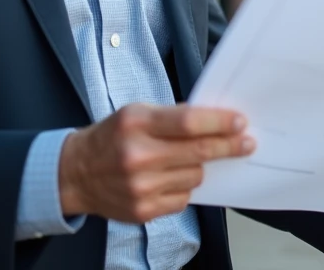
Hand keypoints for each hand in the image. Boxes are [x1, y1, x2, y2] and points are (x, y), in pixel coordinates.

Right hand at [58, 103, 255, 223]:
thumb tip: (215, 121)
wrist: (76, 173)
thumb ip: (173, 117)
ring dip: (197, 167)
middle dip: (228, 146)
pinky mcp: (143, 210)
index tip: (239, 122)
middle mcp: (138, 156)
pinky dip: (182, 188)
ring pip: (194, 177)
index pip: (189, 123)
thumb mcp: (136, 113)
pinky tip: (167, 178)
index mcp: (136, 123)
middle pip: (198, 152)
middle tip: (246, 142)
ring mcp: (140, 187)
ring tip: (181, 160)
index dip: (219, 123)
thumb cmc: (112, 137)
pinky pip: (183, 199)